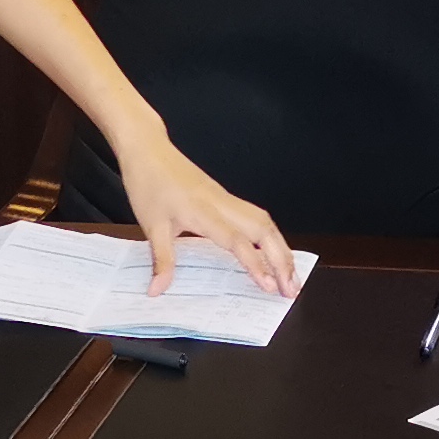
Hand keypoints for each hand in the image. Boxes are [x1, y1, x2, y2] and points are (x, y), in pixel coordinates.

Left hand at [115, 134, 296, 296]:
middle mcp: (221, 203)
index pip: (237, 240)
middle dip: (282, 259)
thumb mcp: (150, 225)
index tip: (269, 286)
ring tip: (290, 275)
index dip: (256, 264)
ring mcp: (225, 198)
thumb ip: (161, 260)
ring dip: (280, 247)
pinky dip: (270, 235)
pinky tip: (273, 251)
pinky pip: (255, 216)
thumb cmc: (148, 182)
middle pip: (263, 229)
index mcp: (203, 211)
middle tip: (291, 289)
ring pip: (264, 221)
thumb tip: (157, 290)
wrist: (147, 148)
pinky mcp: (224, 197)